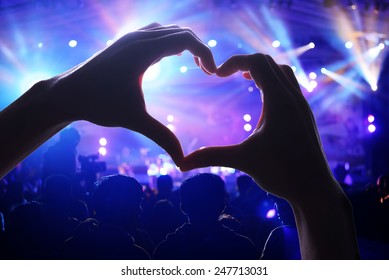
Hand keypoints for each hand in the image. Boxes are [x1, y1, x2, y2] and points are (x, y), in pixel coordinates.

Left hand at [51, 23, 216, 165]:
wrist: (67, 93)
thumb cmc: (98, 104)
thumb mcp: (134, 120)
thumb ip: (162, 137)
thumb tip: (182, 162)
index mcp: (143, 50)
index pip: (186, 39)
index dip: (205, 53)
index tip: (212, 74)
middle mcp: (138, 38)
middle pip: (181, 31)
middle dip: (199, 48)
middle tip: (207, 72)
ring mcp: (130, 37)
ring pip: (168, 29)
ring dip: (185, 43)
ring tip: (194, 64)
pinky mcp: (124, 42)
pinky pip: (155, 32)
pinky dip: (170, 41)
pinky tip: (170, 59)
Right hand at [181, 53, 331, 201]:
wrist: (314, 188)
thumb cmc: (282, 172)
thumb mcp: (243, 160)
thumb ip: (212, 156)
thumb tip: (181, 164)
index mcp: (279, 100)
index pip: (256, 62)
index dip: (233, 62)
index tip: (216, 75)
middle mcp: (293, 97)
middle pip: (269, 61)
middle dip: (244, 63)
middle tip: (225, 73)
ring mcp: (301, 105)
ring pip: (282, 72)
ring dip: (262, 70)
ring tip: (245, 79)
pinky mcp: (304, 115)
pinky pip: (290, 86)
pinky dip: (274, 82)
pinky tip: (264, 99)